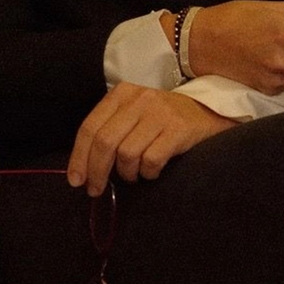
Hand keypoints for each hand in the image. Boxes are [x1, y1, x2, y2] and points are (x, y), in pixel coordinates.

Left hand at [68, 82, 235, 196]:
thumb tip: (82, 167)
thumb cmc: (162, 119)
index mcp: (121, 94)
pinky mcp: (178, 130)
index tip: (75, 180)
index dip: (79, 157)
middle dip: (96, 171)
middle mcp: (138, 100)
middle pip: (105, 142)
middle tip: (96, 190)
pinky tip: (151, 172)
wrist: (207, 111)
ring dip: (126, 173)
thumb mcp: (133, 113)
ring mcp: (160, 113)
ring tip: (133, 175)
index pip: (90, 127)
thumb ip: (109, 130)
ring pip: (127, 153)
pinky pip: (151, 160)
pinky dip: (147, 173)